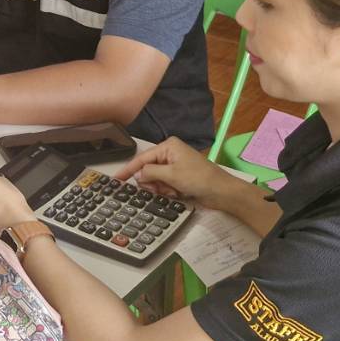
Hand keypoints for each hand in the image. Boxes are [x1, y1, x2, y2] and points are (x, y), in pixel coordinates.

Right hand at [115, 138, 237, 210]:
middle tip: (160, 189)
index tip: (117, 178)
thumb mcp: (171, 175)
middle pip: (148, 170)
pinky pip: (164, 185)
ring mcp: (175, 166)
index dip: (129, 169)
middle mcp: (170, 154)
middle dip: (152, 182)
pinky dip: (168, 191)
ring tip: (173, 191)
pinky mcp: (180, 178)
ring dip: (161, 188)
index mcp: (168, 147)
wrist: (222, 192)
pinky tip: (178, 193)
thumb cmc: (200, 179)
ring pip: (156, 179)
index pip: (142, 158)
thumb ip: (150, 173)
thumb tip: (138, 175)